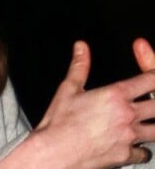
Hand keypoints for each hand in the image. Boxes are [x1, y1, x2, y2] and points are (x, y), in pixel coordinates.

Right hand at [28, 41, 154, 167]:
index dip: (154, 76)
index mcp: (115, 96)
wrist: (57, 152)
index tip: (153, 77)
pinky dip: (142, 148)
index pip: (148, 81)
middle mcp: (127, 116)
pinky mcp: (127, 156)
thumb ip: (80, 66)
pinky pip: (144, 152)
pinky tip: (135, 144)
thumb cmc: (61, 121)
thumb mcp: (69, 88)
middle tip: (150, 99)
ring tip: (147, 121)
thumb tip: (81, 48)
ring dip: (153, 124)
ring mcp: (129, 138)